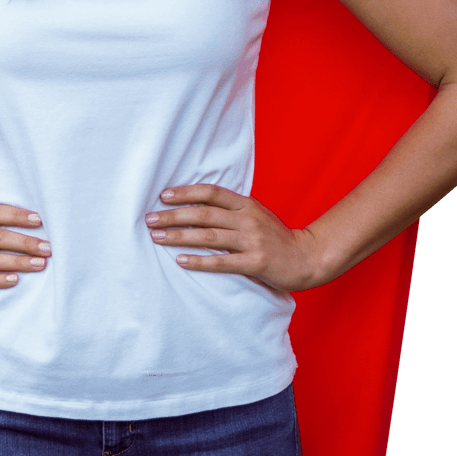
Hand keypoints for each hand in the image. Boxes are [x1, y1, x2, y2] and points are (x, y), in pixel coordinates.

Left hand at [146, 185, 323, 292]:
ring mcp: (252, 241)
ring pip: (208, 236)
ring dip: (179, 236)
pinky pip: (222, 262)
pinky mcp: (255, 263)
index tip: (163, 196)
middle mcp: (247, 219)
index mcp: (246, 204)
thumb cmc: (276, 237)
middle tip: (149, 219)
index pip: (211, 192)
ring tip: (156, 237)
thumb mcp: (255, 214)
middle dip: (173, 215)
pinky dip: (199, 261)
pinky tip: (180, 260)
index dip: (186, 192)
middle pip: (204, 214)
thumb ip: (231, 209)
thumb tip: (195, 205)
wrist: (307, 257)